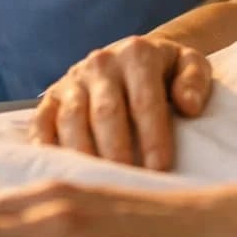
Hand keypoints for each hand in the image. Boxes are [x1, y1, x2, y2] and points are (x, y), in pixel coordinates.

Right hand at [30, 35, 211, 171]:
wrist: (135, 55)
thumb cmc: (167, 70)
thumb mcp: (190, 64)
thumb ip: (195, 80)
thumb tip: (189, 106)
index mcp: (137, 54)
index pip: (145, 101)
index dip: (153, 136)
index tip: (160, 169)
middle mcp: (102, 63)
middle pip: (106, 112)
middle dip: (118, 151)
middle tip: (129, 182)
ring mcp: (73, 79)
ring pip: (73, 119)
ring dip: (84, 153)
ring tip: (97, 182)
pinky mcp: (52, 96)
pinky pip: (42, 122)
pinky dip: (46, 146)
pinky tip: (59, 170)